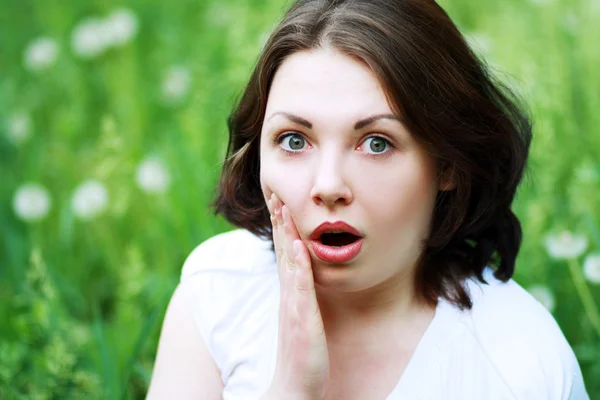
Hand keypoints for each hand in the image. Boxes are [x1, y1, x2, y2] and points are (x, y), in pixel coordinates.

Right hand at [265, 193, 329, 399]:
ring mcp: (293, 304)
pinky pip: (300, 288)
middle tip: (275, 189)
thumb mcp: (301, 315)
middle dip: (279, 219)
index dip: (281, 224)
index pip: (284, 250)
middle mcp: (287, 293)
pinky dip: (298, 266)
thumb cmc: (302, 351)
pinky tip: (300, 247)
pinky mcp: (301, 319)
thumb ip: (301, 292)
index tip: (279, 198)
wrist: (295, 385)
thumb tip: (303, 270)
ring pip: (288, 261)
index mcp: (289, 291)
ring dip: (286, 233)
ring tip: (283, 207)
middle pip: (282, 248)